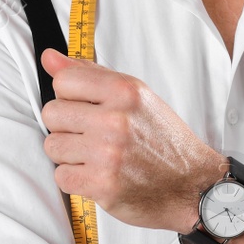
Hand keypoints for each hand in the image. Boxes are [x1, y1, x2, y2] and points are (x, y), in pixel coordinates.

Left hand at [39, 49, 222, 230]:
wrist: (194, 184)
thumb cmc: (164, 140)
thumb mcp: (136, 97)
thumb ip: (90, 75)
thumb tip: (49, 58)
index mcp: (125, 92)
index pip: (63, 81)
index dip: (70, 96)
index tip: (87, 108)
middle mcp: (116, 120)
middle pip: (52, 113)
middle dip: (67, 126)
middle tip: (93, 135)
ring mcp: (108, 154)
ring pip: (52, 146)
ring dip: (70, 154)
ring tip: (97, 156)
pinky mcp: (102, 185)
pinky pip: (61, 176)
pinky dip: (76, 179)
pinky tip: (98, 175)